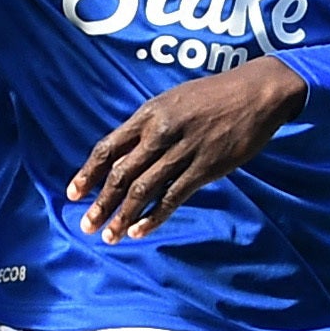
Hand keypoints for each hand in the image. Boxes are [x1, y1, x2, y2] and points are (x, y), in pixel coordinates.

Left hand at [67, 58, 308, 240]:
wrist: (255, 93)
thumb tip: (124, 156)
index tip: (73, 194)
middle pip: (121, 174)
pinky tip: (139, 232)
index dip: (88, 173)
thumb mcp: (172, 102)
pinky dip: (153, 217)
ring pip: (143, 190)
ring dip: (122, 216)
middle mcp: (160, 134)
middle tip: (86, 226)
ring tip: (109, 237)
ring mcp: (182, 152)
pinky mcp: (204, 169)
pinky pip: (172, 198)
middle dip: (100, 203)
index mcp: (148, 115)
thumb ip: (147, 127)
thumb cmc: (212, 96)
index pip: (108, 148)